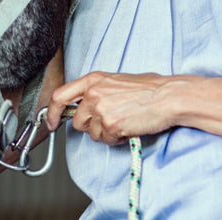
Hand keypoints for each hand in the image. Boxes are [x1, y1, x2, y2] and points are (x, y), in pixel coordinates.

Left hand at [46, 71, 184, 145]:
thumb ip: (96, 91)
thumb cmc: (149, 89)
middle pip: (77, 122)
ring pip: (92, 134)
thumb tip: (83, 106)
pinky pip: (106, 140)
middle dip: (91, 127)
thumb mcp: (115, 81)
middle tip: (110, 121)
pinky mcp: (110, 125)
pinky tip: (129, 127)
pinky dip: (117, 138)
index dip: (52, 112)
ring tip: (124, 121)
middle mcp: (93, 93)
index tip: (52, 122)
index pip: (60, 96)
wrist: (169, 96)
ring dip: (106, 133)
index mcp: (93, 79)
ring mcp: (101, 109)